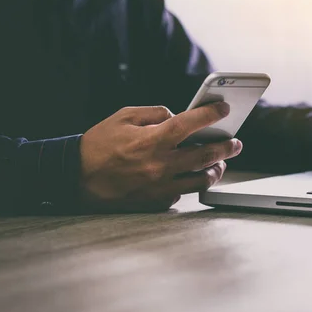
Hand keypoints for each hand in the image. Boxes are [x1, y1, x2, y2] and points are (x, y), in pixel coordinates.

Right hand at [79, 103, 241, 211]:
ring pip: (201, 180)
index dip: (211, 115)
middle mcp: (161, 165)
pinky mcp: (155, 201)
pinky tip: (192, 176)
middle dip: (226, 147)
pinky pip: (182, 192)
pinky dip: (190, 183)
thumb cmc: (98, 144)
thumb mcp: (123, 116)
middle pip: (205, 155)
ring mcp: (160, 186)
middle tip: (236, 143)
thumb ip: (154, 113)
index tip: (224, 110)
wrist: (75, 177)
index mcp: (152, 140)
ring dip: (216, 170)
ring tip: (221, 163)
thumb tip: (176, 116)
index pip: (190, 124)